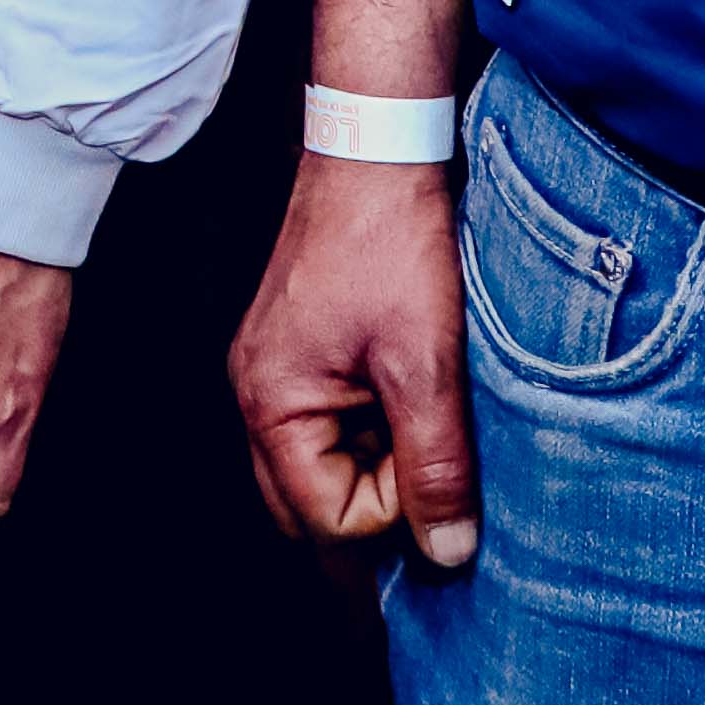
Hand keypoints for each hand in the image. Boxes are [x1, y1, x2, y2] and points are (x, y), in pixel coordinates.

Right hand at [231, 0, 479, 581]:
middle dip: (376, 509)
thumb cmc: (391, 244)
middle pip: (308, 510)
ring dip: (376, 469)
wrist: (379, 152)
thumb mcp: (427, 365)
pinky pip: (326, 427)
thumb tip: (447, 552)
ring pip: (319, 469)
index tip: (440, 465)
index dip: (395, 511)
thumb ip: (435, 466)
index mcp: (273, 405)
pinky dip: (372, 433)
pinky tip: (412, 401)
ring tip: (427, 426)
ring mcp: (273, 373)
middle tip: (438, 477)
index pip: (327, 520)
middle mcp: (257, 396)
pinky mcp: (298, 353)